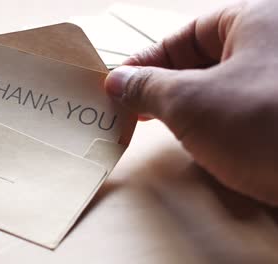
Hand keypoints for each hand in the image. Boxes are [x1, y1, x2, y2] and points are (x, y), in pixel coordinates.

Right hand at [105, 0, 277, 205]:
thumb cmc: (265, 125)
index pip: (187, 35)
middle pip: (204, 61)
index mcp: (259, 22)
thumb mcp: (190, 101)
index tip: (120, 82)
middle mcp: (275, 48)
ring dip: (187, 108)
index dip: (148, 59)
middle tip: (133, 106)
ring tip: (159, 125)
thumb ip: (148, 87)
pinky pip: (240, 113)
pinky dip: (214, 125)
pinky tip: (198, 141)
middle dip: (165, 86)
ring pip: (221, 90)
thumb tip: (116, 80)